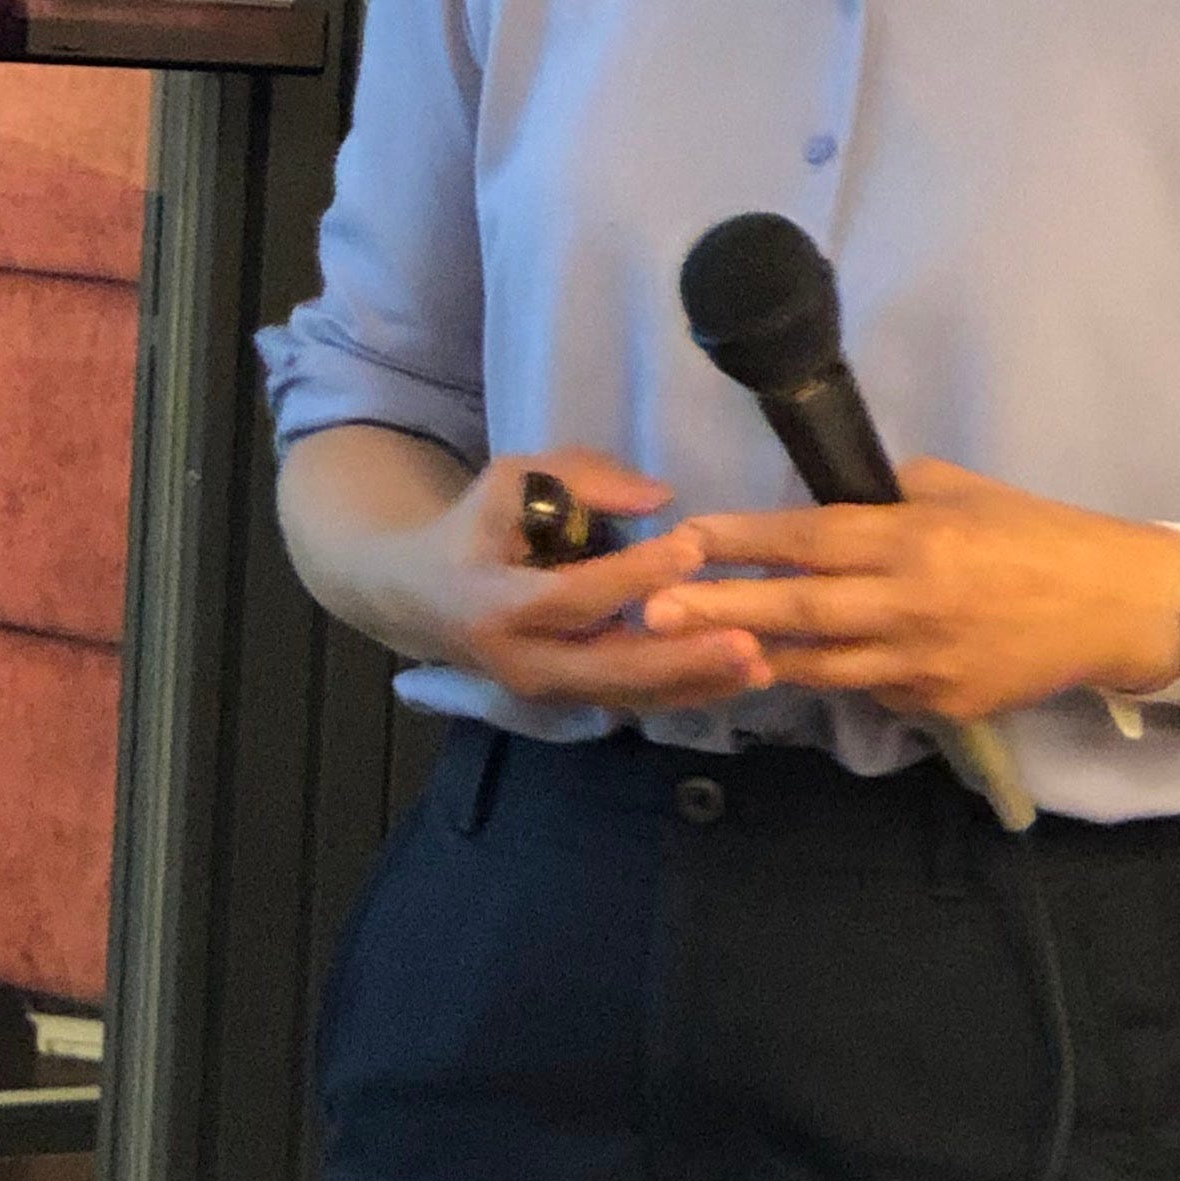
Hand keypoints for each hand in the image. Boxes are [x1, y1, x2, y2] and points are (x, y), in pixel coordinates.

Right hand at [409, 449, 767, 709]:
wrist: (419, 599)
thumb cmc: (475, 528)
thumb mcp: (511, 482)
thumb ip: (581, 478)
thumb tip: (658, 498)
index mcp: (497, 604)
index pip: (574, 596)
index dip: (632, 575)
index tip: (691, 548)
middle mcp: (522, 662)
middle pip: (608, 668)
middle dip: (680, 658)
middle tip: (745, 641)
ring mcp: (548, 691)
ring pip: (629, 695)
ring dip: (697, 683)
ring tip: (760, 664)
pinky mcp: (571, 702)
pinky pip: (634, 701)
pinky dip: (688, 692)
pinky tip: (741, 677)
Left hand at [637, 461, 1179, 722]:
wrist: (1117, 607)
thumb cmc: (1039, 533)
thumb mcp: (965, 491)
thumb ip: (893, 499)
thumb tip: (828, 504)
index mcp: (916, 539)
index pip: (810, 538)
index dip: (743, 539)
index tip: (685, 537)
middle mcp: (911, 604)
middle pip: (798, 612)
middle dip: (719, 609)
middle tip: (652, 609)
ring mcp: (924, 664)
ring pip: (821, 667)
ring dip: (755, 658)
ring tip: (693, 653)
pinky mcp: (941, 706)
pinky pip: (872, 690)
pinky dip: (836, 676)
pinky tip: (798, 668)